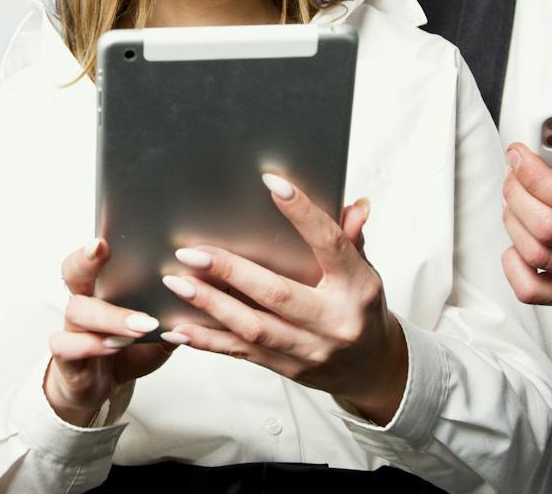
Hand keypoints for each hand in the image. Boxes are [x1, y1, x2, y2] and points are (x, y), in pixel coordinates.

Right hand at [42, 239, 176, 426]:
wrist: (99, 388)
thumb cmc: (126, 352)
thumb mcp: (156, 334)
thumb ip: (174, 316)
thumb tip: (204, 297)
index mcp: (102, 289)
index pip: (92, 258)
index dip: (94, 248)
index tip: (104, 240)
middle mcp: (82, 301)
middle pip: (73, 272)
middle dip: (87, 260)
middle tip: (101, 249)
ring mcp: (71, 327)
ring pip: (78, 311)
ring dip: (111, 316)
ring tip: (140, 325)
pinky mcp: (65, 356)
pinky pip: (67, 345)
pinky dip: (91, 345)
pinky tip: (112, 346)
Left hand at [161, 174, 409, 423]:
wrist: (373, 367)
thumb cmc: (361, 307)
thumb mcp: (364, 270)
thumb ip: (351, 239)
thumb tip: (355, 205)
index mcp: (358, 287)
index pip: (330, 244)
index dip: (303, 213)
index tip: (272, 183)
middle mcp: (334, 321)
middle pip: (278, 294)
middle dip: (230, 270)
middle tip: (191, 251)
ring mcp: (310, 349)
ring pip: (254, 327)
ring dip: (211, 304)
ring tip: (178, 283)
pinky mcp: (288, 368)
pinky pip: (243, 353)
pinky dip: (208, 341)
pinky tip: (179, 328)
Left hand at [500, 102, 551, 369]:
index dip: (536, 174)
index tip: (521, 153)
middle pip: (545, 225)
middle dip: (517, 192)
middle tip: (515, 171)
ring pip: (534, 252)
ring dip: (513, 221)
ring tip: (516, 197)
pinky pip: (533, 291)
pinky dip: (513, 267)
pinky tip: (518, 245)